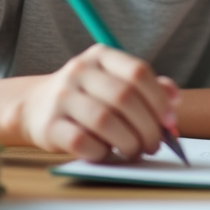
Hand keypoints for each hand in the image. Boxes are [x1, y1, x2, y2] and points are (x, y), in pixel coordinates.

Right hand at [16, 44, 179, 161]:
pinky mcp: (49, 125)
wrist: (35, 106)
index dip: (159, 99)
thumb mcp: (115, 81)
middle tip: (154, 144)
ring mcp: (61, 97)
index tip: (169, 121)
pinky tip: (107, 152)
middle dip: (147, 126)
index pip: (138, 71)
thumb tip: (174, 100)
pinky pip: (82, 141)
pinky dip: (102, 151)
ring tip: (135, 151)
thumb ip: (146, 87)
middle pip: (124, 97)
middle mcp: (79, 71)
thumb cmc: (88, 96)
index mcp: (101, 56)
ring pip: (105, 120)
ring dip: (128, 141)